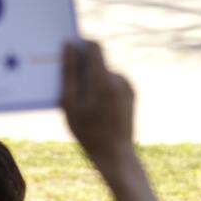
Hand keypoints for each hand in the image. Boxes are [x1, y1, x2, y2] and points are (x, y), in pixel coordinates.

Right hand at [61, 41, 136, 173]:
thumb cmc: (87, 132)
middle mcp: (119, 78)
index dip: (80, 45)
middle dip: (82, 68)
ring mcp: (128, 86)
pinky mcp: (131, 94)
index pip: (94, 46)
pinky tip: (95, 109)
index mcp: (103, 79)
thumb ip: (69, 72)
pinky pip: (112, 83)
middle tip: (69, 86)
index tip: (68, 52)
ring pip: (104, 73)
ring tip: (82, 104)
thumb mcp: (70, 103)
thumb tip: (69, 46)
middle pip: (98, 61)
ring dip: (91, 81)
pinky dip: (101, 89)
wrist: (115, 155)